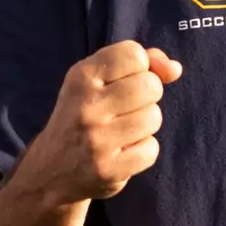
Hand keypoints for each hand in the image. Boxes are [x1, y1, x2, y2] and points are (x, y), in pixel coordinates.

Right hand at [16, 41, 182, 203]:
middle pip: (150, 85)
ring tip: (123, 131)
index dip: (140, 67)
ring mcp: (97, 140)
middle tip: (125, 109)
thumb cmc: (83, 115)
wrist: (50, 171)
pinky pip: (151, 149)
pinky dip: (143, 150)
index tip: (123, 81)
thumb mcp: (97, 81)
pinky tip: (123, 152)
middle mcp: (86, 106)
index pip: (134, 54)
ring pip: (154, 117)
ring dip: (145, 124)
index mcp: (81, 77)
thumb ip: (139, 64)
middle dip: (147, 96)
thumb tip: (175, 69)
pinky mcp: (109, 169)